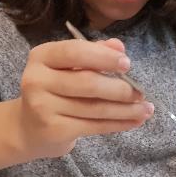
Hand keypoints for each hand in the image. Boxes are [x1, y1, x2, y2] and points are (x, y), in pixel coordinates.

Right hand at [15, 38, 153, 158]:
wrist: (30, 128)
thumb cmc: (55, 90)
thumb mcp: (68, 67)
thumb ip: (93, 53)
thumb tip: (119, 46)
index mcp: (41, 57)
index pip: (75, 52)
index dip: (103, 57)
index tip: (127, 64)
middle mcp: (37, 80)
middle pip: (87, 83)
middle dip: (120, 89)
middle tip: (141, 92)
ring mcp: (43, 107)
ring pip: (94, 108)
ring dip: (125, 109)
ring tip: (146, 109)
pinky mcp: (54, 130)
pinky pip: (94, 126)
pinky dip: (118, 124)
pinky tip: (135, 121)